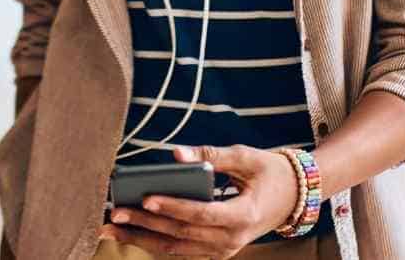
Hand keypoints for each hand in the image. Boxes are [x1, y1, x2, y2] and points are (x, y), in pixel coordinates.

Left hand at [98, 145, 298, 257]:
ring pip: (176, 248)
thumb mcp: (246, 157)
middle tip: (114, 213)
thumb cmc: (270, 172)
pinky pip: (181, 249)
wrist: (293, 197)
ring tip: (111, 228)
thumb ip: (211, 155)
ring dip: (142, 239)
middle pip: (181, 235)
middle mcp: (232, 240)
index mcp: (244, 216)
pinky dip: (154, 241)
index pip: (202, 214)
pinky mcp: (215, 250)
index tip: (146, 198)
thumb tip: (176, 154)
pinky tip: (130, 232)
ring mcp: (224, 250)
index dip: (173, 207)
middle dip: (145, 224)